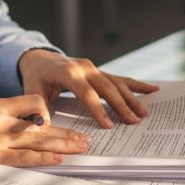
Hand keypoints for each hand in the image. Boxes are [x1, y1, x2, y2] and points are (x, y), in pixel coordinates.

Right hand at [0, 94, 88, 165]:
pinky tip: (58, 160)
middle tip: (85, 138)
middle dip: (66, 133)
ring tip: (81, 148)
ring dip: (62, 145)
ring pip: (38, 142)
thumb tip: (30, 124)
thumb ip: (3, 115)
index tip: (56, 122)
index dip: (48, 113)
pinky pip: (23, 160)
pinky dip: (42, 159)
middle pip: (42, 126)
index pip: (34, 102)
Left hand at [19, 49, 159, 128]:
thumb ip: (37, 109)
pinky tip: (153, 90)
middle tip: (133, 122)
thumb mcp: (31, 92)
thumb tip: (43, 126)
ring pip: (117, 83)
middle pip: (107, 88)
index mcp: (68, 72)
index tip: (108, 125)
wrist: (40, 59)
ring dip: (132, 98)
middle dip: (121, 106)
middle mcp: (85, 67)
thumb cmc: (36, 78)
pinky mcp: (101, 71)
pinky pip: (121, 79)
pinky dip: (137, 85)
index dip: (97, 109)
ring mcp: (95, 68)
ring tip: (144, 113)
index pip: (86, 93)